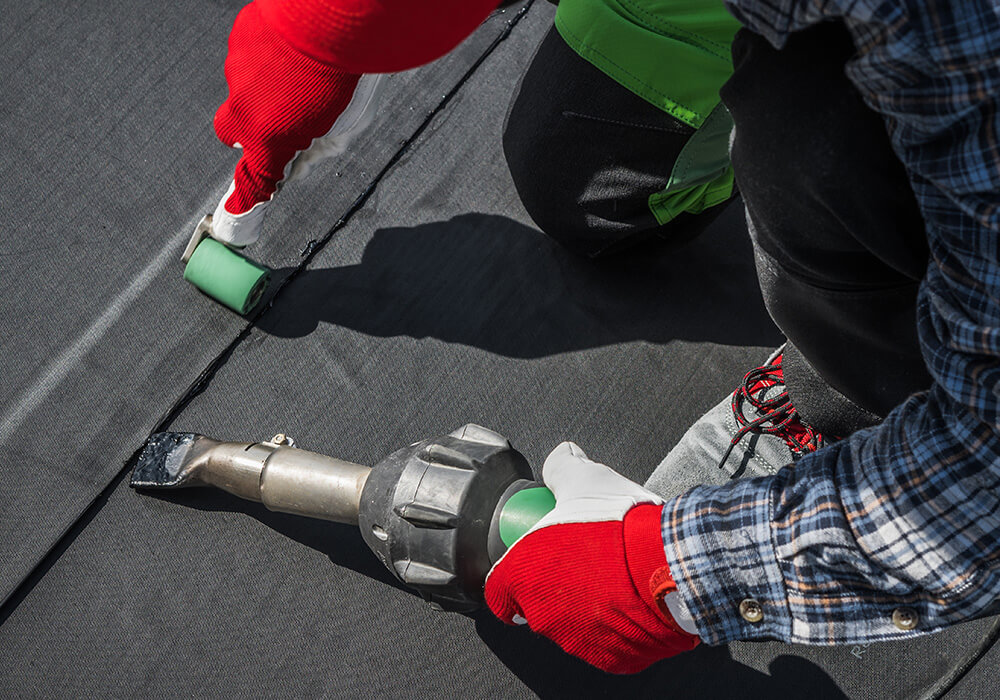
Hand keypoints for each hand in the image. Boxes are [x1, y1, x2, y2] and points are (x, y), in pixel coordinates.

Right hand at [211, 2, 382, 245]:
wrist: (328, 20)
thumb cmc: (341, 75)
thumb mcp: (339, 126)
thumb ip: (314, 146)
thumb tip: (301, 158)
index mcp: (268, 139)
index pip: (253, 177)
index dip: (246, 193)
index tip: (237, 207)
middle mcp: (244, 110)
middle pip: (232, 134)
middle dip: (250, 133)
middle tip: (279, 121)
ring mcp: (236, 73)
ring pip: (242, 90)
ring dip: (263, 88)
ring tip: (298, 74)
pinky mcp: (239, 40)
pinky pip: (247, 56)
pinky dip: (264, 56)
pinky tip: (291, 48)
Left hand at [485, 442, 698, 673]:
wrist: (671, 560)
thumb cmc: (621, 526)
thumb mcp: (583, 478)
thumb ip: (562, 468)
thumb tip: (561, 456)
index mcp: (523, 576)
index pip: (499, 590)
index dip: (514, 574)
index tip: (531, 563)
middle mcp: (543, 616)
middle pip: (538, 605)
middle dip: (556, 584)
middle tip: (581, 560)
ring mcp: (577, 641)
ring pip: (572, 624)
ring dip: (584, 604)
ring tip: (611, 576)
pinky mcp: (612, 659)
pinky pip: (606, 642)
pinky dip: (614, 625)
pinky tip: (629, 598)